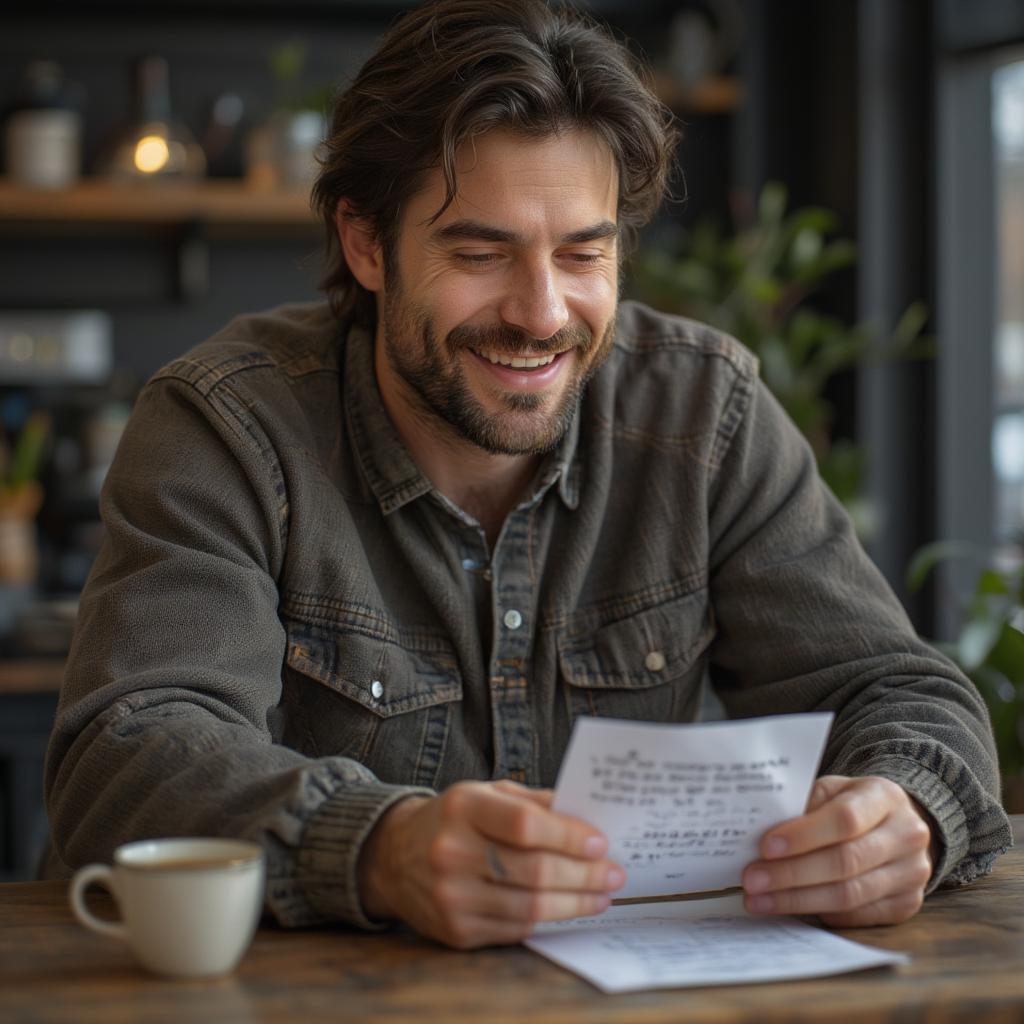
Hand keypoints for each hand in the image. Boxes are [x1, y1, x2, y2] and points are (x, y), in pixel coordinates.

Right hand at [357, 780, 623, 947]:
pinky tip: (569, 908)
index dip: (568, 836)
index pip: (524, 825)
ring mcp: (450, 896)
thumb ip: (534, 803)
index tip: (601, 842)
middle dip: (583, 875)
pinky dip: (548, 919)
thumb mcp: (486, 794)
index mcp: (463, 807)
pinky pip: (514, 928)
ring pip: (529, 906)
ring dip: (575, 903)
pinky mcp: (454, 930)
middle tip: (614, 874)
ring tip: (602, 895)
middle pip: (533, 871)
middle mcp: (451, 851)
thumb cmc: (454, 819)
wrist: (393, 855)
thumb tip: (587, 818)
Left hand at [741, 775, 934, 926]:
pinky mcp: (907, 905)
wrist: (900, 825)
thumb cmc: (853, 804)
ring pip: (849, 895)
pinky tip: (788, 908)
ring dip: (797, 900)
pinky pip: (857, 916)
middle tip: (752, 880)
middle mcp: (906, 835)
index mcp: (884, 796)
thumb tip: (759, 831)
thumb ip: (804, 805)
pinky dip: (819, 913)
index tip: (765, 847)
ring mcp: (912, 874)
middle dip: (792, 874)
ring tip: (759, 900)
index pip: (844, 819)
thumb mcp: (832, 790)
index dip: (803, 835)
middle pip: (845, 861)